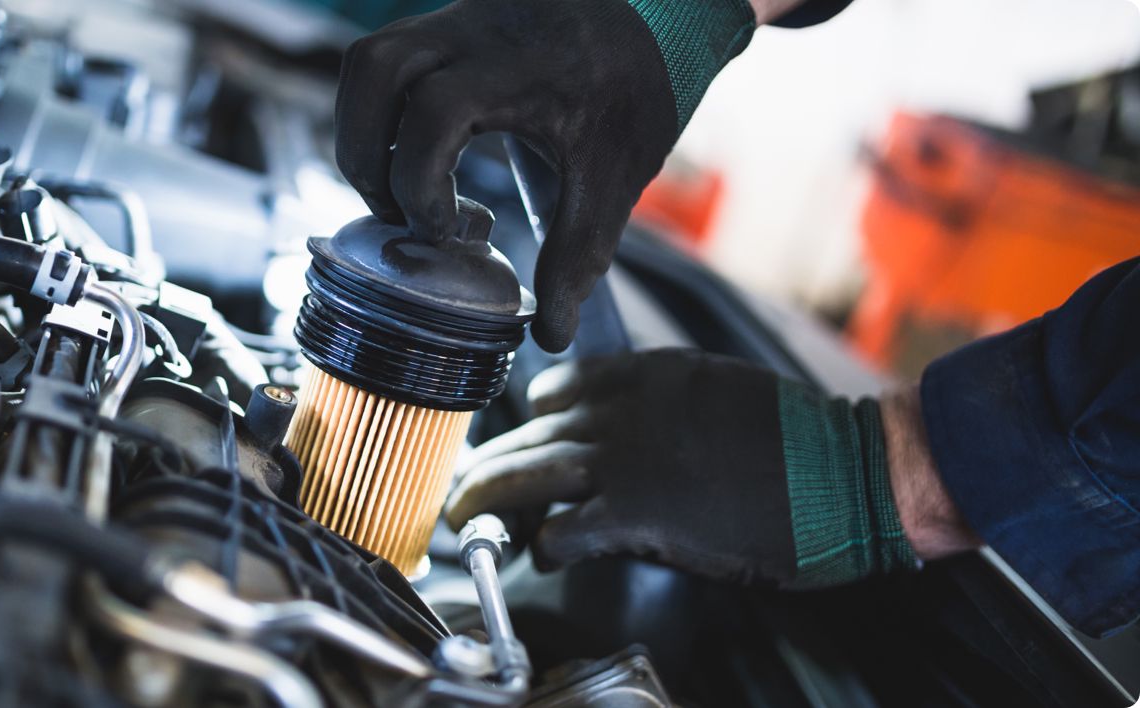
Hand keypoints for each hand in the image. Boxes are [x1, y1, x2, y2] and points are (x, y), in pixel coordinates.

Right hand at [334, 0, 756, 350]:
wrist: (661, 14)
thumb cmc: (638, 87)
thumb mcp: (615, 178)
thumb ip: (579, 256)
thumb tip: (549, 334)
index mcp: (517, 67)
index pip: (432, 113)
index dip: (420, 182)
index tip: (448, 231)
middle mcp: (474, 31)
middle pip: (374, 74)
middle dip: (367, 156)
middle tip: (400, 213)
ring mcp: (456, 19)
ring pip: (367, 61)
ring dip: (362, 130)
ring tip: (396, 186)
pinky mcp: (449, 24)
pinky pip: (385, 60)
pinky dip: (379, 111)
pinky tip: (414, 153)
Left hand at [445, 349, 971, 586]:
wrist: (848, 471)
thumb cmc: (799, 441)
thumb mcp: (719, 392)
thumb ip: (662, 406)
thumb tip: (624, 435)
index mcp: (644, 375)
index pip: (556, 390)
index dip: (530, 423)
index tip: (519, 442)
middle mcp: (622, 409)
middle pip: (529, 435)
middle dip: (490, 465)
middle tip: (465, 488)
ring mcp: (624, 459)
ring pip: (525, 474)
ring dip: (487, 498)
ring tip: (464, 519)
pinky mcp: (636, 513)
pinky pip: (562, 529)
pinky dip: (543, 543)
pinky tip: (540, 553)